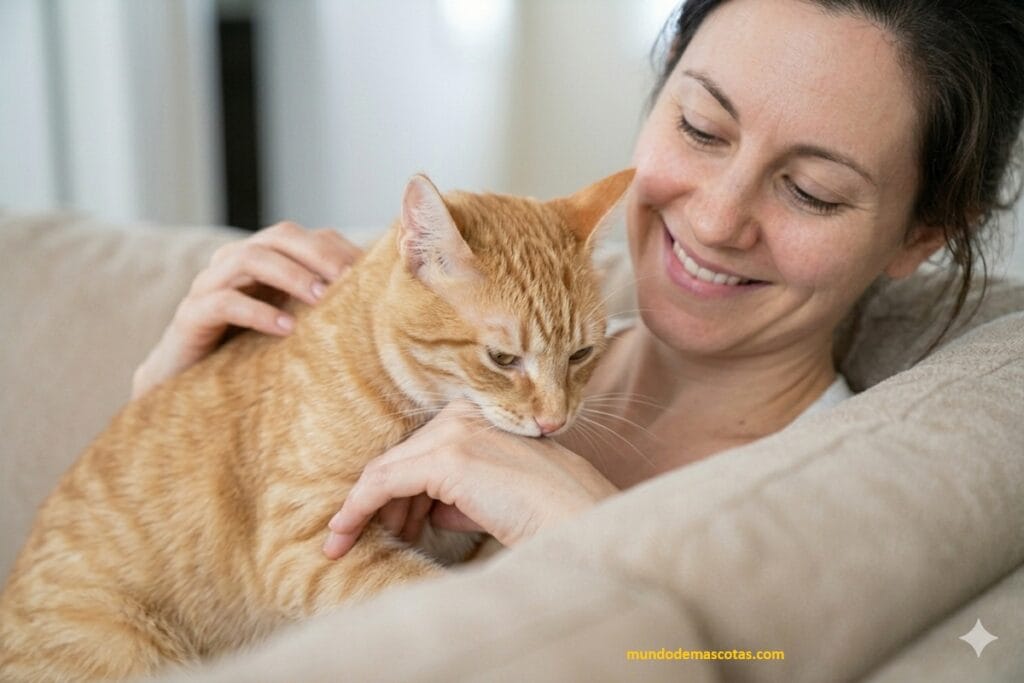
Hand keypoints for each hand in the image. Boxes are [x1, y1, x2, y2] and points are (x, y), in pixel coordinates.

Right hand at [131, 221, 362, 397]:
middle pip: (280, 236)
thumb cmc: (250, 357)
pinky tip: (286, 330)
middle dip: (319, 254)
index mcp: (265, 261)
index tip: (371, 273)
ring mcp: (209, 285)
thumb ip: (324, 310)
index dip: (339, 248)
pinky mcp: (190, 315)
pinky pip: (223, 302)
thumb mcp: (294, 328)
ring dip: (291, 275)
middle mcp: (235, 263)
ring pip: (249, 258)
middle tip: (349, 280)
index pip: (307, 236)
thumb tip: (383, 309)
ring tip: (321, 300)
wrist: (187, 392)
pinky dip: (258, 312)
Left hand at [322, 399, 619, 558]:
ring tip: (353, 546)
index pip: (420, 452)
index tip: (385, 525)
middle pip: (399, 460)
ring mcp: (453, 433)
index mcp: (477, 416)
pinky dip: (355, 510)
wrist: (576, 523)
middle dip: (382, 506)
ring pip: (385, 472)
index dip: (397, 494)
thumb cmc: (546, 516)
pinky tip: (340, 535)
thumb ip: (457, 495)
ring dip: (367, 512)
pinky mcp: (444, 458)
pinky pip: (381, 485)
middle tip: (377, 541)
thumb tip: (430, 509)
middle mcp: (462, 416)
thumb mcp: (493, 497)